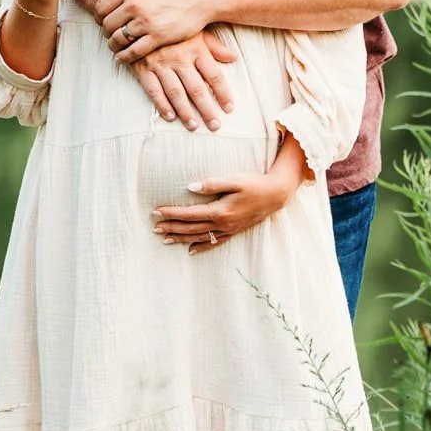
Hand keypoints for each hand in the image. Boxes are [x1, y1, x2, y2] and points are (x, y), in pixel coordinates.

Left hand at [96, 0, 211, 60]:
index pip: (102, 6)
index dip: (99, 15)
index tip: (102, 20)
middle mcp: (134, 5)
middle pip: (107, 24)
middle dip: (106, 30)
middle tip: (109, 33)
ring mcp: (145, 22)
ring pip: (118, 38)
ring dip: (113, 44)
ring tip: (115, 46)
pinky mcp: (158, 36)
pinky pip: (133, 51)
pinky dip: (124, 57)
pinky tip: (121, 58)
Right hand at [130, 33, 237, 128]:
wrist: (141, 15)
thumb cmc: (173, 24)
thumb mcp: (196, 31)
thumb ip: (214, 46)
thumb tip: (233, 58)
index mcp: (196, 49)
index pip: (214, 75)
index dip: (223, 93)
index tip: (229, 108)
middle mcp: (180, 58)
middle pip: (197, 88)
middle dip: (206, 109)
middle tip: (214, 126)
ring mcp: (161, 64)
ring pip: (176, 92)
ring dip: (185, 111)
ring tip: (193, 126)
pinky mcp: (143, 68)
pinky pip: (153, 89)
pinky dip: (161, 104)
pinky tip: (169, 117)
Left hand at [153, 172, 290, 253]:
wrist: (276, 195)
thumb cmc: (255, 183)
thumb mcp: (235, 179)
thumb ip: (212, 183)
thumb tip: (191, 187)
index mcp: (220, 210)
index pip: (189, 214)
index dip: (172, 213)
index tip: (156, 211)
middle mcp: (222, 223)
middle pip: (191, 228)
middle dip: (171, 227)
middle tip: (154, 227)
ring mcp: (228, 230)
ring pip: (200, 237)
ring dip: (181, 238)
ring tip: (165, 239)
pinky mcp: (234, 231)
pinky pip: (214, 242)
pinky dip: (201, 247)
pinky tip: (190, 250)